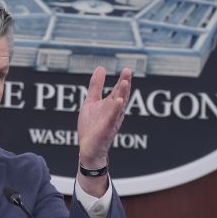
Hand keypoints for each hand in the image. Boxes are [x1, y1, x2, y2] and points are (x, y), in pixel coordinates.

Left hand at [76, 67, 131, 195]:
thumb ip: (96, 86)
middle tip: (128, 71)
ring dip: (123, 94)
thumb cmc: (91, 126)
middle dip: (125, 84)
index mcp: (111, 105)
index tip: (127, 69)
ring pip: (119, 106)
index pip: (118, 91)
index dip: (123, 80)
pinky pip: (112, 119)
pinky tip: (119, 102)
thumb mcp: (91, 102)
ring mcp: (111, 121)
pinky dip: (115, 110)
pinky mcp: (106, 130)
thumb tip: (101, 68)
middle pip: (121, 96)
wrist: (88, 149)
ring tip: (125, 82)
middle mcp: (114, 112)